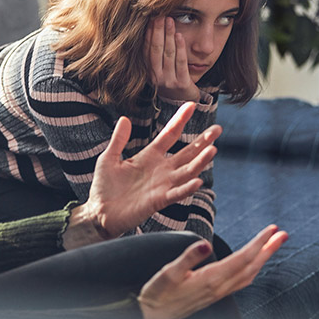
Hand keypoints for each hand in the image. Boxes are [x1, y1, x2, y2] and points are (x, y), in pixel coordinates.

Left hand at [74, 102, 219, 243]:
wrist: (100, 213)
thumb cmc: (104, 187)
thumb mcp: (109, 158)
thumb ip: (118, 140)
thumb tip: (124, 118)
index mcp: (150, 156)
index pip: (170, 134)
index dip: (180, 119)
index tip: (191, 104)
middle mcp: (161, 169)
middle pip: (187, 152)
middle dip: (203, 141)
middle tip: (218, 129)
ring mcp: (162, 185)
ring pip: (187, 171)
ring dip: (200, 162)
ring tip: (213, 150)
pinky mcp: (159, 200)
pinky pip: (177, 193)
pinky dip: (188, 187)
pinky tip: (198, 180)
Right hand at [137, 225, 288, 318]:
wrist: (152, 316)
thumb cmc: (158, 294)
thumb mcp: (168, 272)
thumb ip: (188, 257)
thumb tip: (205, 244)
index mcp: (211, 279)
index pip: (243, 258)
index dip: (259, 243)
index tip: (272, 229)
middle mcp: (220, 287)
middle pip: (252, 266)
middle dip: (269, 249)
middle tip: (283, 234)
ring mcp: (219, 292)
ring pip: (249, 274)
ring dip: (263, 258)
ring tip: (273, 244)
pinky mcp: (215, 295)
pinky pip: (242, 281)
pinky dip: (252, 268)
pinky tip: (253, 264)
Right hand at [146, 16, 200, 102]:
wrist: (184, 100)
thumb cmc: (171, 79)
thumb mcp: (159, 68)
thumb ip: (155, 52)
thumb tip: (153, 25)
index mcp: (148, 72)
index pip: (146, 49)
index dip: (148, 33)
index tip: (151, 17)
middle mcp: (156, 77)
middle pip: (156, 50)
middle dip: (158, 31)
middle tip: (159, 15)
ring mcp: (168, 81)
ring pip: (168, 54)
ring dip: (169, 35)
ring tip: (170, 20)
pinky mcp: (182, 84)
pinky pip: (181, 62)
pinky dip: (180, 48)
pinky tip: (179, 36)